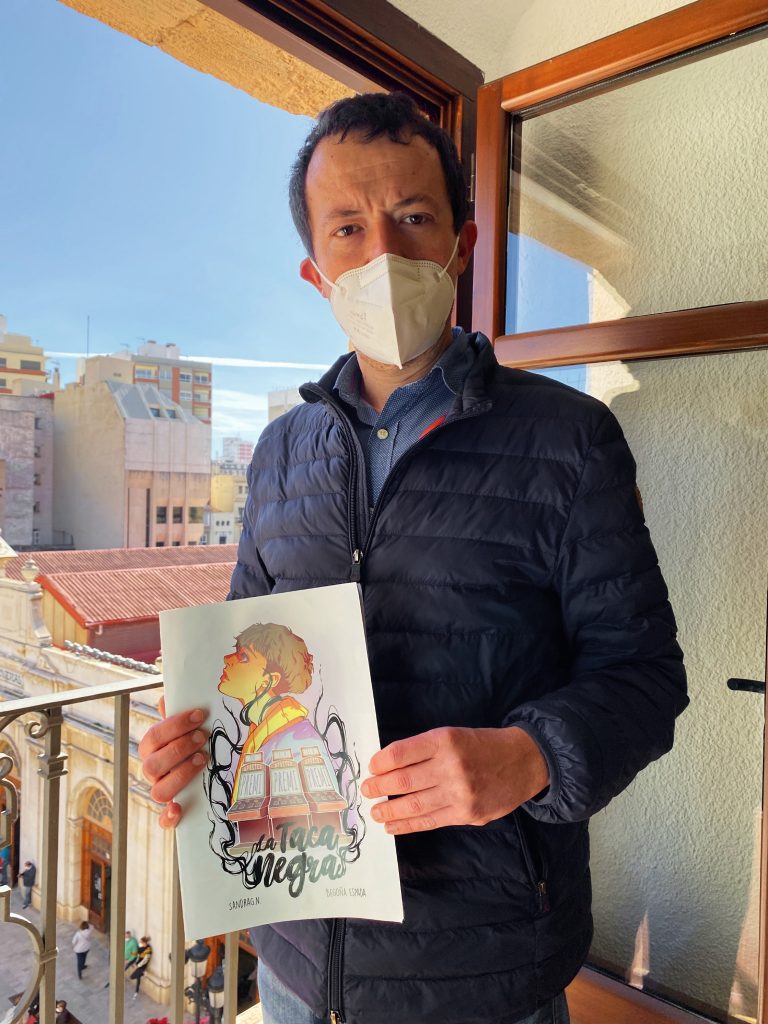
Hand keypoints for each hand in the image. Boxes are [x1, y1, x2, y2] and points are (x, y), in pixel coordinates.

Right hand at [138, 696, 208, 828]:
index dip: (175, 725)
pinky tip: (179, 808)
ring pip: (158, 791)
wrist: (206, 766)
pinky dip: (168, 817)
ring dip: (180, 775)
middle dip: (179, 749)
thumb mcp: (188, 725)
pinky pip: (164, 821)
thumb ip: (177, 712)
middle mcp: (153, 771)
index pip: (154, 737)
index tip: (199, 715)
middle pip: (153, 765)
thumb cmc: (194, 739)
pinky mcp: (173, 811)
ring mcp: (162, 790)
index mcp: (151, 748)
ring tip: (203, 759)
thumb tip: (168, 698)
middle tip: (202, 737)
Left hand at [361, 726, 548, 834]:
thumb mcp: (453, 735)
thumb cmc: (482, 746)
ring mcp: (459, 793)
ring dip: (389, 810)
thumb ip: (424, 750)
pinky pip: (429, 821)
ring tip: (375, 811)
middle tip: (367, 791)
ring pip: (414, 804)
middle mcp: (451, 766)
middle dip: (379, 787)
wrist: (522, 761)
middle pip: (404, 780)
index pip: (401, 753)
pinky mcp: (466, 814)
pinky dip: (407, 824)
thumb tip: (388, 767)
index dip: (380, 763)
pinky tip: (393, 825)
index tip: (371, 768)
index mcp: (445, 741)